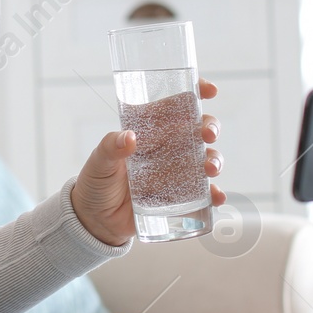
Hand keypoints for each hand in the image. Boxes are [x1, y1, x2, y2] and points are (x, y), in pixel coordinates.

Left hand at [71, 76, 225, 245]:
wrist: (96, 220)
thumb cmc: (96, 183)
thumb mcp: (98, 162)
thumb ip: (109, 148)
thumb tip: (129, 137)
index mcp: (149, 129)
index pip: (175, 105)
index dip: (195, 94)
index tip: (209, 91)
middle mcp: (167, 147)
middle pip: (197, 129)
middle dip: (210, 127)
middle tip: (208, 134)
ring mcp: (176, 171)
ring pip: (205, 158)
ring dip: (214, 159)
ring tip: (210, 169)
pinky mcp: (180, 196)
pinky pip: (203, 193)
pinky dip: (214, 194)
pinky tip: (216, 197)